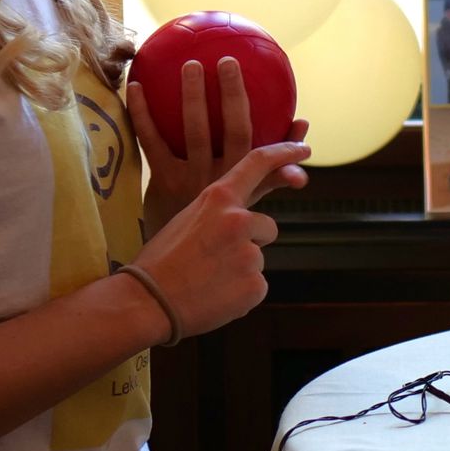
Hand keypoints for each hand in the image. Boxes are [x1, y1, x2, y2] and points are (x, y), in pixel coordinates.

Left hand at [128, 55, 309, 226]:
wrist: (172, 263)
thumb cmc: (214, 222)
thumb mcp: (248, 203)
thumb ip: (274, 175)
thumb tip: (304, 143)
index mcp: (241, 185)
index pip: (265, 156)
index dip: (284, 142)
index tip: (299, 118)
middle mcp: (219, 179)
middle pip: (232, 130)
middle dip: (233, 95)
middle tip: (228, 61)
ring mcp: (189, 178)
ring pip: (194, 129)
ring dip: (193, 95)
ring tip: (191, 65)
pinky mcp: (161, 178)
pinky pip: (152, 140)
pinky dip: (142, 112)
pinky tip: (136, 84)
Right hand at [130, 137, 310, 339]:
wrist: (146, 302)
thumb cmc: (159, 262)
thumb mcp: (186, 220)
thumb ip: (218, 214)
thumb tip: (242, 222)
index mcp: (217, 198)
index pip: (258, 163)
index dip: (285, 151)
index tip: (303, 148)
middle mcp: (239, 220)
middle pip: (266, 228)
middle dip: (250, 243)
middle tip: (216, 260)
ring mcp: (250, 253)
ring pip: (258, 260)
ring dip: (240, 271)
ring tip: (207, 281)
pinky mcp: (255, 285)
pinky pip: (256, 288)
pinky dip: (239, 295)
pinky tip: (214, 297)